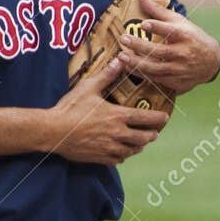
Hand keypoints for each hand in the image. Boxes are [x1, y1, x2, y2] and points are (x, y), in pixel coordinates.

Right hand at [42, 58, 169, 165]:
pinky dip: (123, 155)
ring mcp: (110, 148)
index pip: (145, 118)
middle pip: (143, 138)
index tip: (165, 117)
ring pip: (132, 150)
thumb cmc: (70, 108)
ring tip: (141, 143)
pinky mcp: (100, 158)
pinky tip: (122, 152)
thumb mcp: (88, 88)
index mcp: (117, 116)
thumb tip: (119, 61)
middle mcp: (117, 134)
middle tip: (154, 133)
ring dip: (139, 146)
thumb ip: (106, 76)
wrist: (54, 131)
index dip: (158, 118)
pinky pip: (118, 159)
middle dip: (151, 135)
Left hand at [118, 0, 219, 96]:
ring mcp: (180, 70)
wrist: (211, 62)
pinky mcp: (177, 82)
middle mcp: (183, 53)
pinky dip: (142, 74)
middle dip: (140, 45)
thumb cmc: (192, 37)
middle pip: (159, 51)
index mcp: (185, 36)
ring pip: (156, 68)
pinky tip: (129, 67)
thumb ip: (158, 10)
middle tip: (123, 38)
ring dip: (137, 63)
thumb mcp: (179, 22)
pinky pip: (156, 79)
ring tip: (122, 56)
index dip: (157, 27)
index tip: (144, 23)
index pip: (170, 31)